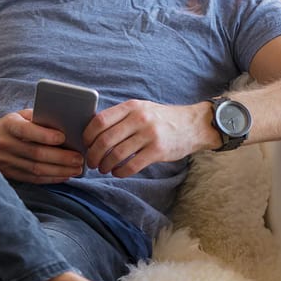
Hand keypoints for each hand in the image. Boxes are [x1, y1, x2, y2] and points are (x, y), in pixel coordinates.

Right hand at [0, 110, 84, 183]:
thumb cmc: (9, 126)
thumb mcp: (19, 116)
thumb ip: (38, 118)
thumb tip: (66, 124)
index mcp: (9, 125)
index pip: (27, 130)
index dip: (45, 135)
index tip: (63, 137)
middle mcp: (5, 144)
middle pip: (36, 153)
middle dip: (60, 157)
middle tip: (79, 158)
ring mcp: (6, 162)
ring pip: (36, 169)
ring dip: (59, 170)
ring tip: (77, 169)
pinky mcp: (9, 174)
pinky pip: (33, 179)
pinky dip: (51, 179)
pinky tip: (64, 176)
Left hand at [84, 100, 213, 176]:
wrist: (193, 125)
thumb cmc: (161, 119)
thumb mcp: (141, 109)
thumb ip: (120, 117)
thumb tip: (92, 133)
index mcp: (131, 107)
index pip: (99, 121)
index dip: (87, 136)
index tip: (86, 144)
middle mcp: (139, 119)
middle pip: (104, 140)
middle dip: (93, 155)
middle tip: (91, 162)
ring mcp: (149, 135)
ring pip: (116, 155)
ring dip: (105, 166)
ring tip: (104, 168)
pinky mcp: (158, 151)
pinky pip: (131, 166)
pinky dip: (119, 172)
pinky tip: (118, 172)